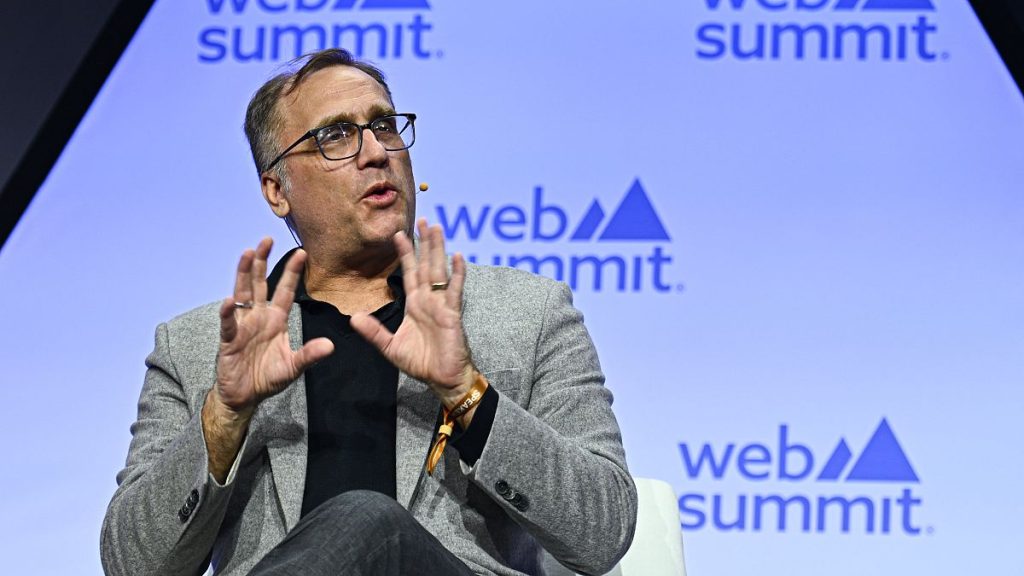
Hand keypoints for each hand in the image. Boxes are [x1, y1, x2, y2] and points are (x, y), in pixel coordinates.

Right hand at [214, 238, 334, 415]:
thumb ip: (309, 356)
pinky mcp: (229, 340)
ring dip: (244, 274)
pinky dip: (229, 313)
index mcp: (276, 320)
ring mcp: (242, 326)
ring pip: (242, 294)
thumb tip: (330, 346)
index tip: (301, 252)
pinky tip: (230, 301)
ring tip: (247, 253)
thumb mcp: (293, 367)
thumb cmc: (268, 377)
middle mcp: (259, 317)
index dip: (291, 272)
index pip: (285, 291)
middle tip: (267, 240)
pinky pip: (228, 324)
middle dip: (262, 261)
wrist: (245, 396)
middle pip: (260, 283)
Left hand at [351, 219, 475, 407]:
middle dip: (424, 243)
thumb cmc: (421, 363)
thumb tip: (353, 317)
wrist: (441, 379)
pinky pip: (454, 291)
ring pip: (439, 271)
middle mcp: (429, 300)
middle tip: (424, 220)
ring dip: (438, 249)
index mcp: (415, 305)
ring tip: (437, 228)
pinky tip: (457, 257)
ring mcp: (442, 305)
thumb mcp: (390, 347)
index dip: (405, 254)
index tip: (399, 234)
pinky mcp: (452, 314)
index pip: (409, 273)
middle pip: (426, 265)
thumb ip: (373, 332)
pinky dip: (457, 274)